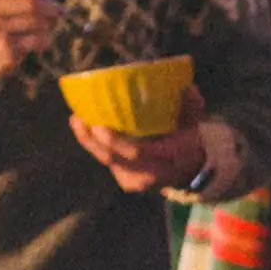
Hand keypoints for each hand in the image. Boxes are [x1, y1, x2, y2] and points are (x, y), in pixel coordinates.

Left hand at [69, 84, 208, 193]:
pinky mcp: (126, 182)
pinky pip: (107, 163)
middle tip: (78, 118)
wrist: (190, 171)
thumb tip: (186, 87)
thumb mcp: (194, 122)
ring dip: (88, 140)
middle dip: (91, 139)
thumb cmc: (187, 139)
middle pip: (112, 158)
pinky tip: (84, 129)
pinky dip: (95, 145)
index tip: (98, 124)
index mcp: (166, 157)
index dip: (114, 141)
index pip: (136, 152)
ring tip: (76, 120)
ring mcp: (136, 180)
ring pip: (106, 160)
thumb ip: (192, 106)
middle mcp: (149, 173)